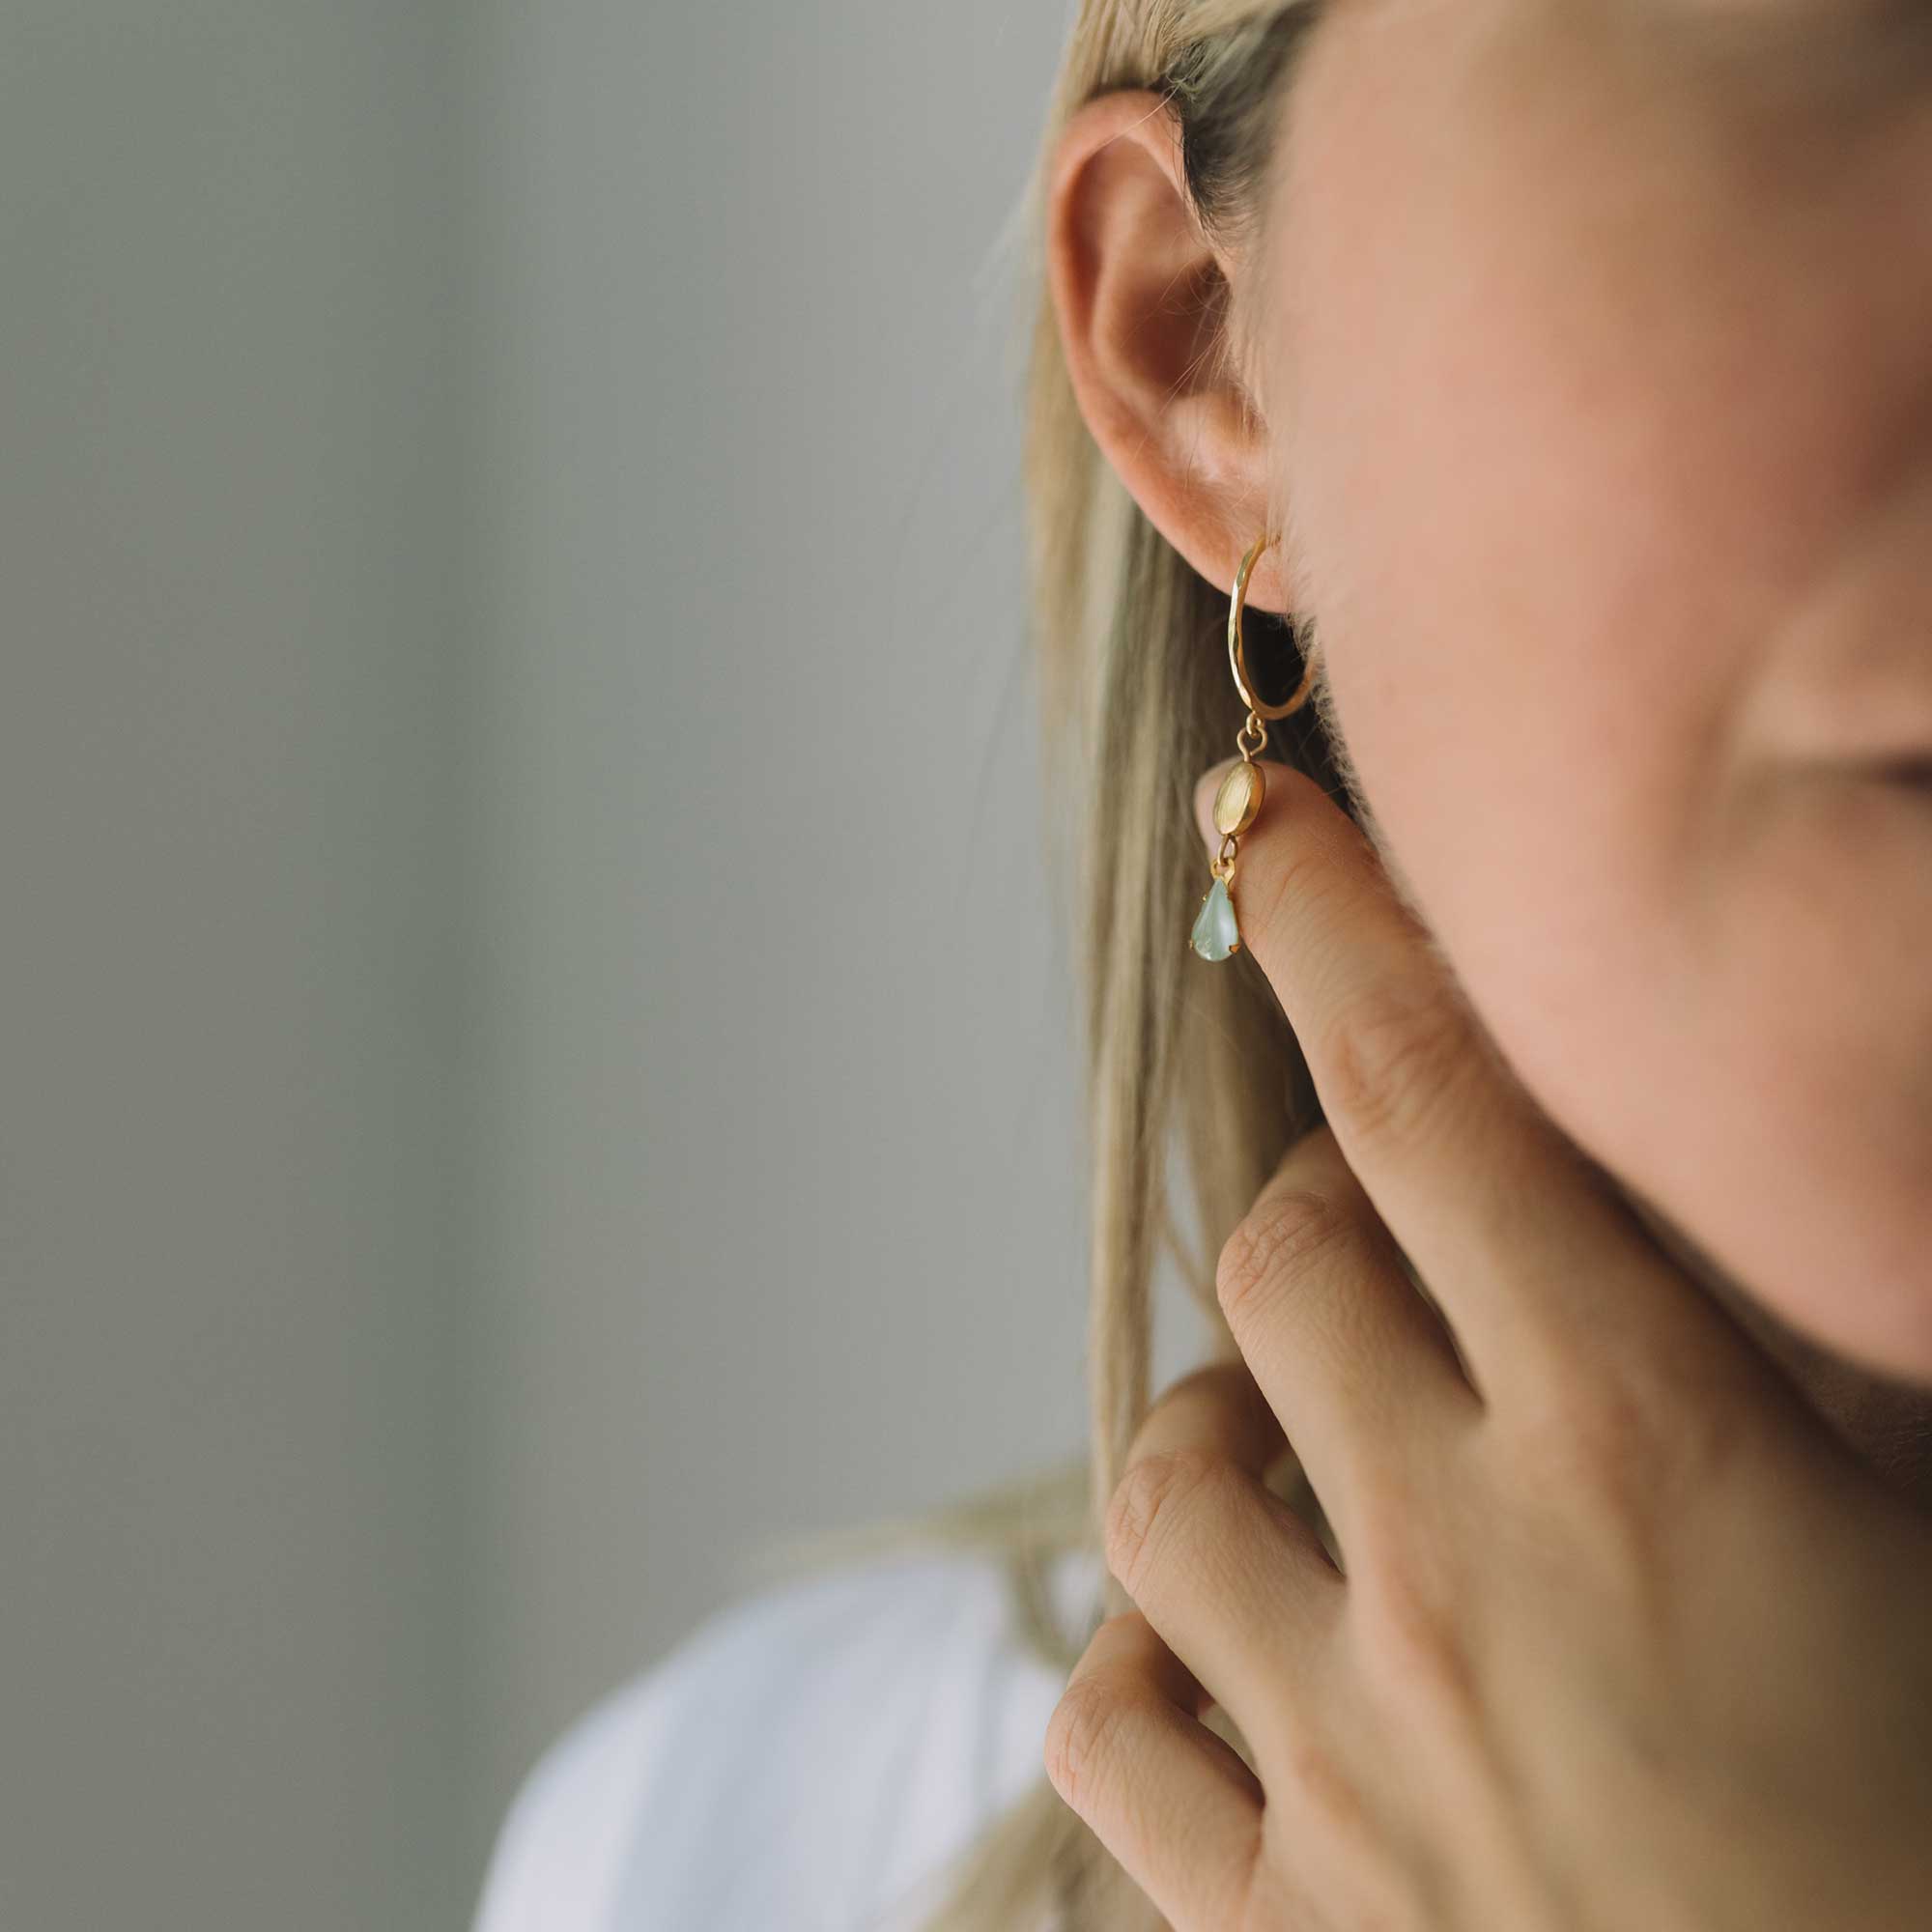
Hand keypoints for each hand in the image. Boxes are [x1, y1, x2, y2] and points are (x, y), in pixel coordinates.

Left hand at [1042, 757, 1931, 1931]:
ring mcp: (1349, 1769)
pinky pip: (1113, 1729)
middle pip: (1286, 1264)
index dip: (1343, 927)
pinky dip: (1152, 1665)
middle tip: (1403, 1241)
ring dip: (1231, 1427)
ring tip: (1324, 1452)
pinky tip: (1241, 1656)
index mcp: (1656, 1462)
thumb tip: (1753, 1183)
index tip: (1267, 821)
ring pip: (1165, 1479)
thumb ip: (1828, 1346)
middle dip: (1332, 1207)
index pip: (1438, 1102)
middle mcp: (1466, 1588)